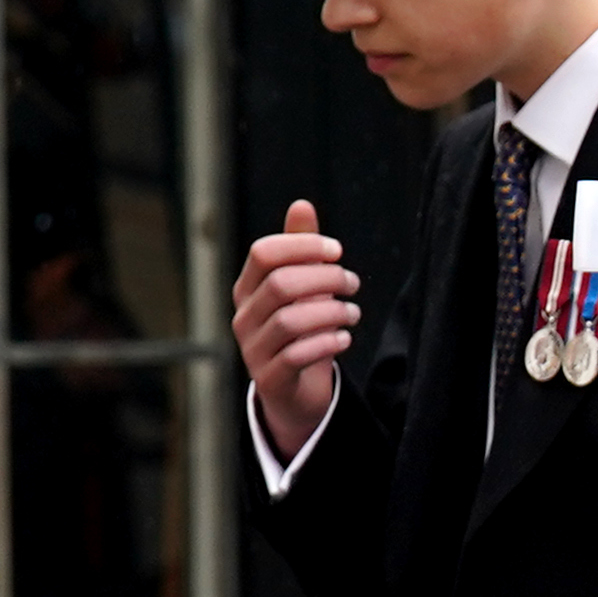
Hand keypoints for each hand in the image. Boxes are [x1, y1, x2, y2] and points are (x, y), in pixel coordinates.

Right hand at [236, 198, 353, 457]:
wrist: (295, 392)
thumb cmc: (301, 331)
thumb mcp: (303, 288)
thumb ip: (301, 250)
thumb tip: (302, 204)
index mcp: (248, 287)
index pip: (264, 252)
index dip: (303, 246)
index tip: (337, 251)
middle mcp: (244, 316)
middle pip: (280, 284)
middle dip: (324, 278)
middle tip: (353, 283)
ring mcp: (252, 349)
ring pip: (290, 321)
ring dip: (332, 312)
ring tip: (353, 312)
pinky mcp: (270, 379)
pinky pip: (296, 356)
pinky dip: (327, 343)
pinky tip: (345, 338)